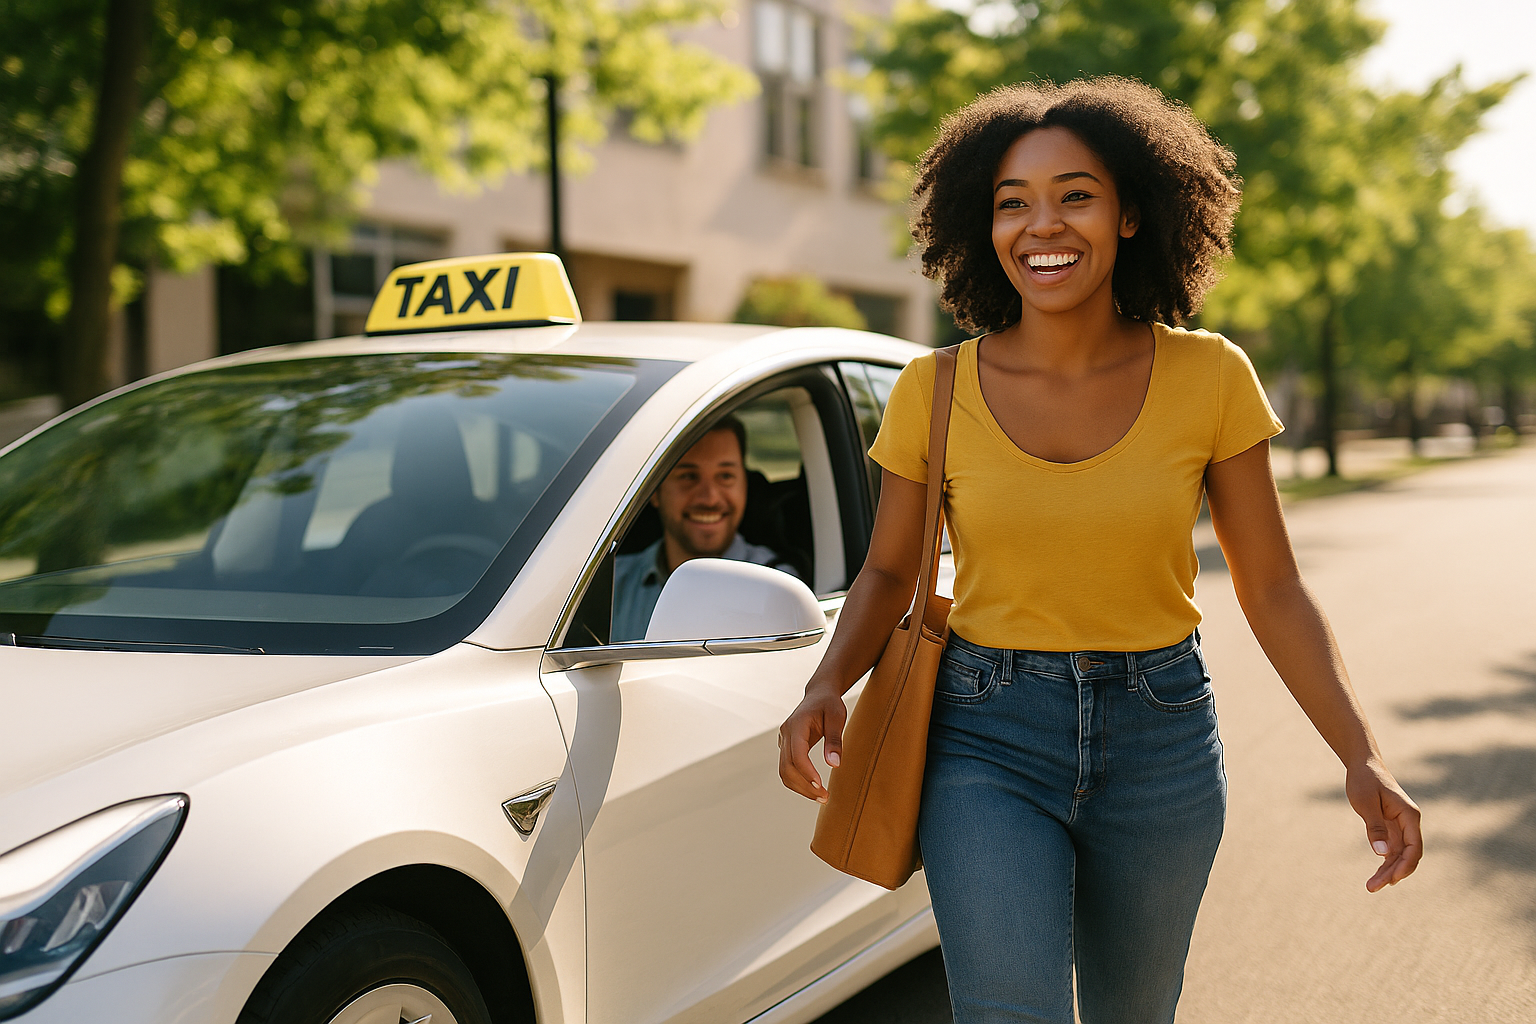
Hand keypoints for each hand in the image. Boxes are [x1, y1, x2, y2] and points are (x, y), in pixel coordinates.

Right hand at [778, 683, 847, 802]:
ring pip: (784, 771)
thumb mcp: (837, 717)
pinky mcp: (786, 747)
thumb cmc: (830, 704)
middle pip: (787, 767)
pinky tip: (814, 788)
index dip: (807, 773)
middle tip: (825, 798)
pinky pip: (787, 768)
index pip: (797, 754)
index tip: (821, 786)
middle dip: (804, 786)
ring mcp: (783, 741)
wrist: (819, 694)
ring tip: (821, 797)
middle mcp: (785, 733)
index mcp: (796, 724)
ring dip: (800, 788)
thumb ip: (834, 740)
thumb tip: (834, 765)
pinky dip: (798, 782)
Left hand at [1345, 759, 1422, 891]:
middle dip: (1393, 873)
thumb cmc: (1364, 780)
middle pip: (1407, 855)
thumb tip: (1382, 853)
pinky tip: (1376, 876)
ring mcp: (1401, 827)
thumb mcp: (1366, 802)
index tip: (1392, 879)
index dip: (1405, 865)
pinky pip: (1392, 850)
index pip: (1414, 847)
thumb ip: (1375, 826)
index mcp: (1409, 815)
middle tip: (1372, 887)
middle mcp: (1409, 823)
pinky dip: (1385, 863)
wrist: (1363, 765)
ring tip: (1371, 887)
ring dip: (1388, 871)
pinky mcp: (1391, 828)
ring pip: (1399, 856)